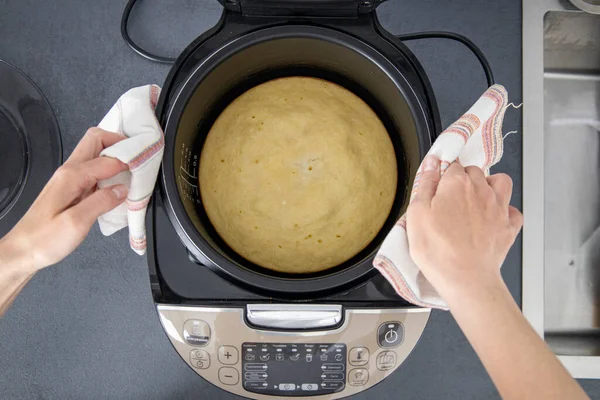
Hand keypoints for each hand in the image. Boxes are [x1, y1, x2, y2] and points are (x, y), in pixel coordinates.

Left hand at [0, 128, 128, 271]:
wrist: (23, 251)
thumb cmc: (44, 240)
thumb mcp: (76, 223)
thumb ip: (101, 202)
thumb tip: (122, 189)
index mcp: (71, 176)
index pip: (107, 158)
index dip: (128, 159)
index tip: (144, 165)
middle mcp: (69, 172)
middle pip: (96, 140)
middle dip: (120, 143)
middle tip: (138, 156)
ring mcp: (70, 179)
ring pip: (96, 154)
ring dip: (116, 157)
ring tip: (133, 171)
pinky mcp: (72, 189)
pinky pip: (94, 171)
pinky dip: (110, 172)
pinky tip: (119, 186)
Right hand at [406, 155, 522, 298]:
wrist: (465, 278)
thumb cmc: (437, 249)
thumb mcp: (417, 214)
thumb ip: (425, 184)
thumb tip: (431, 162)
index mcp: (457, 183)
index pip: (451, 166)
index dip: (442, 176)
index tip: (436, 188)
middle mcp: (481, 190)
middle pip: (474, 172)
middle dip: (463, 180)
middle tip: (450, 199)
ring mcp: (498, 208)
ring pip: (500, 182)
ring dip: (490, 185)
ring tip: (476, 199)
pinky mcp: (508, 227)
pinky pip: (513, 210)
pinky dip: (505, 211)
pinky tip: (493, 219)